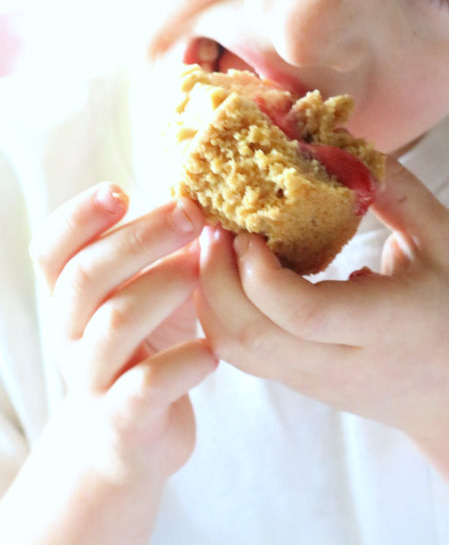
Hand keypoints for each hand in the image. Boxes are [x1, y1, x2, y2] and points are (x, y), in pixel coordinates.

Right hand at [30, 184, 217, 488]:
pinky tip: (213, 351)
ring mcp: (94, 377)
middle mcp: (71, 333)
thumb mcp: (141, 290)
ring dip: (164, 287)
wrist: (126, 441)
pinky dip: (182, 363)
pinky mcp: (124, 421)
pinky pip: (146, 386)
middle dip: (141, 237)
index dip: (79, 216)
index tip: (121, 190)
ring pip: (114, 323)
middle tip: (191, 213)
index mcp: (71, 295)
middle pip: (87, 275)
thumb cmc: (144, 344)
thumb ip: (156, 247)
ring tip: (205, 271)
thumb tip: (205, 189)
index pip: (52, 248)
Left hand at [197, 157, 448, 446]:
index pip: (304, 314)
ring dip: (208, 292)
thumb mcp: (443, 237)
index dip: (262, 273)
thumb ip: (397, 189)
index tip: (251, 228)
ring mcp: (312, 380)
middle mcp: (341, 361)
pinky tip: (228, 268)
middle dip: (215, 274)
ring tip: (215, 240)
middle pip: (250, 335)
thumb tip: (339, 143)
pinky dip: (218, 310)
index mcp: (384, 324)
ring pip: (233, 349)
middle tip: (215, 222)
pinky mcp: (295, 382)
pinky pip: (238, 353)